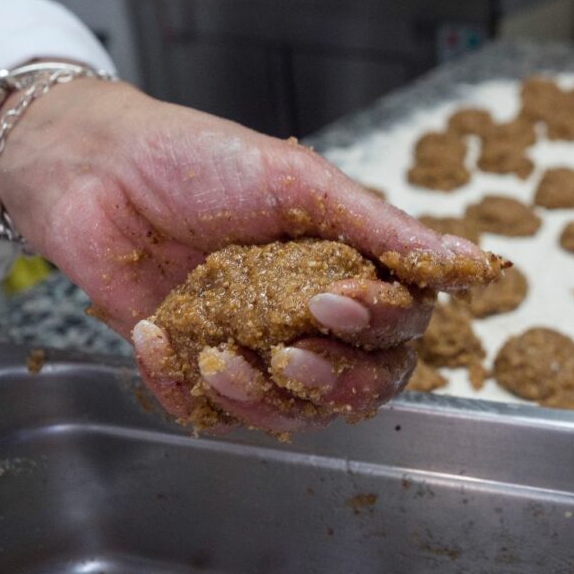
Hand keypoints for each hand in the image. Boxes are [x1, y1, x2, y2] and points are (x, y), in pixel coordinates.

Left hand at [0, 79, 492, 433]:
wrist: (98, 165)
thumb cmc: (205, 160)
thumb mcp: (303, 185)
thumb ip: (386, 232)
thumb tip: (475, 263)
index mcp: (348, 271)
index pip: (401, 329)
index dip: (380, 331)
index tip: (335, 302)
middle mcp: (309, 317)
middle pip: (359, 386)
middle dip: (332, 383)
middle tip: (289, 355)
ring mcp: (254, 346)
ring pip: (290, 412)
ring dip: (258, 398)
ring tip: (216, 357)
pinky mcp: (195, 366)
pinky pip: (211, 413)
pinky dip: (185, 390)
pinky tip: (157, 336)